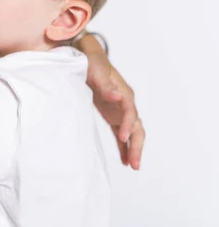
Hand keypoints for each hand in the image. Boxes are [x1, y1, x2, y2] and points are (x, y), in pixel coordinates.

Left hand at [86, 49, 144, 169]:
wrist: (89, 60)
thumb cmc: (93, 65)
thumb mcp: (96, 72)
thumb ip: (106, 86)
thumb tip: (117, 96)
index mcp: (125, 94)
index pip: (130, 112)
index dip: (128, 125)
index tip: (123, 138)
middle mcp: (126, 104)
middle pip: (137, 127)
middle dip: (137, 145)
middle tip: (134, 163)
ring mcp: (121, 111)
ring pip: (132, 133)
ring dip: (133, 149)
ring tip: (132, 166)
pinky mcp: (113, 116)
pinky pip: (121, 134)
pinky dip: (123, 147)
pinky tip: (123, 160)